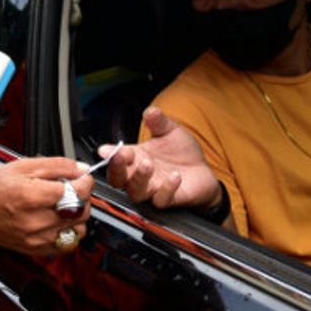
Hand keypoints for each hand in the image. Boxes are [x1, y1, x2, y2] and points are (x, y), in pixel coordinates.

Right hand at [0, 157, 92, 256]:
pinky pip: (68, 244)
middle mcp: (36, 220)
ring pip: (79, 229)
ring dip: (78, 215)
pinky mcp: (38, 249)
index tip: (83, 178)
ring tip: (64, 206)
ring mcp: (38, 237)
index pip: (78, 191)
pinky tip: (58, 221)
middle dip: (82, 197)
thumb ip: (55, 165)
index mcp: (33, 195)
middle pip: (82, 210)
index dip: (86, 182)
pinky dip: (69, 231)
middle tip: (71, 189)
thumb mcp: (21, 166)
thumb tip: (80, 168)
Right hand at [101, 107, 219, 209]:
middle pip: (118, 179)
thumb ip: (159, 121)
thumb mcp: (170, 131)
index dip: (111, 154)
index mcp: (135, 158)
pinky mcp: (169, 199)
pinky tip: (175, 176)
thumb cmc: (181, 152)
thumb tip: (150, 111)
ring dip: (139, 178)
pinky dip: (167, 188)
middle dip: (117, 168)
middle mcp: (140, 176)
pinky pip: (162, 199)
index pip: (117, 158)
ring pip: (136, 192)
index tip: (107, 149)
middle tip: (121, 155)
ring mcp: (153, 189)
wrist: (202, 169)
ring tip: (147, 163)